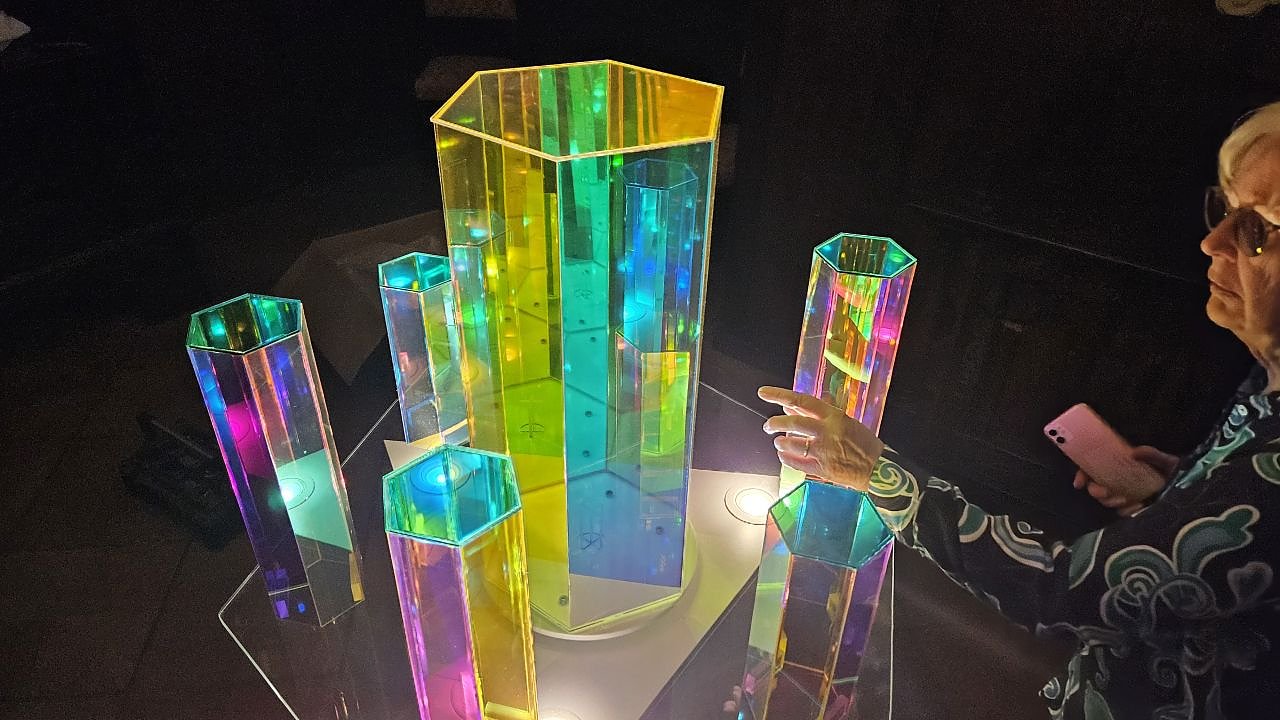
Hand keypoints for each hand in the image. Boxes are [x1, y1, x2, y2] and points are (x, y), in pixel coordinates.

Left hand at [758, 386, 884, 490]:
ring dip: (780, 442)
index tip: (764, 393)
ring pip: (791, 444)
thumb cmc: (864, 444)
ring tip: (779, 442)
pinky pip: (795, 463)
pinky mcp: (821, 469)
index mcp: (834, 416)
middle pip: (792, 423)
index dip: (779, 395)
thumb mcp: (846, 421)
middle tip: (768, 426)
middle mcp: (827, 432)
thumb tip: (794, 408)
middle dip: (775, 423)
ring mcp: (823, 452)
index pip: (802, 401)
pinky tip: (783, 455)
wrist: (878, 468)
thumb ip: (820, 414)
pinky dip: (785, 458)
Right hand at [1073, 445, 1176, 515]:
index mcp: (1121, 465)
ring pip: (1107, 501)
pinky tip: (1138, 506)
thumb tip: (1134, 452)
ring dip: (1111, 501)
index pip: (1093, 468)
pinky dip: (1128, 510)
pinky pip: (1123, 512)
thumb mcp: (1166, 460)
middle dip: (1096, 491)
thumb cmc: (1176, 471)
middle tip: (1105, 492)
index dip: (1082, 475)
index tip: (1080, 483)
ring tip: (1125, 499)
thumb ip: (1152, 455)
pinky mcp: (1134, 508)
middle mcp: (1119, 480)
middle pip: (1096, 487)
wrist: (1190, 488)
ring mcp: (1126, 495)